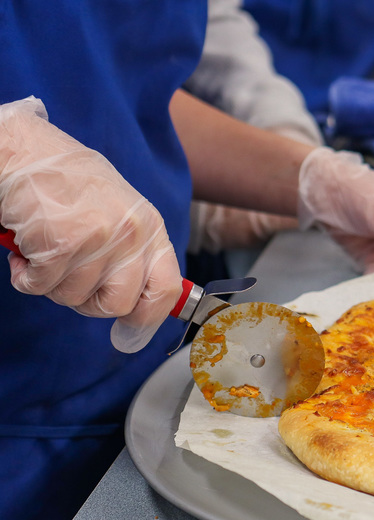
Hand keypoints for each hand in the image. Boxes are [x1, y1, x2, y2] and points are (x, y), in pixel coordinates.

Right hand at [0, 97, 180, 352]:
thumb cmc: (66, 183)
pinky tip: (25, 247)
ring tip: (45, 249)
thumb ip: (130, 255)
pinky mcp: (61, 243)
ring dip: (50, 282)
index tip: (129, 333)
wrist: (22, 149)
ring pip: (74, 297)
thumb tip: (136, 313)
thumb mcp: (117, 212)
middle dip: (87, 302)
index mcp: (149, 227)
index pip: (167, 289)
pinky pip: (41, 286)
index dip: (148, 318)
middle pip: (118, 304)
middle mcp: (131, 234)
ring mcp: (99, 239)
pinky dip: (25, 275)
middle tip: (68, 278)